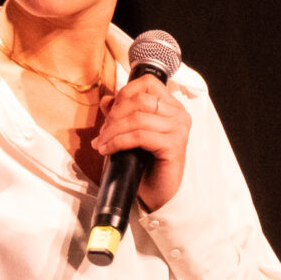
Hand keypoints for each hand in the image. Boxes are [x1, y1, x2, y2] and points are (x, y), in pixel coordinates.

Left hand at [92, 73, 190, 209]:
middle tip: (101, 133)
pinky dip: (118, 142)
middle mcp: (180, 115)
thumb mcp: (129, 134)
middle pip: (139, 100)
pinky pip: (139, 136)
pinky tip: (107, 150)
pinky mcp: (174, 145)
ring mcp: (179, 129)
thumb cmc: (145, 166)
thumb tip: (106, 99)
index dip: (124, 93)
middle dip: (114, 116)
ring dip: (112, 131)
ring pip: (137, 118)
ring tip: (101, 144)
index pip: (147, 83)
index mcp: (172, 107)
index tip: (109, 113)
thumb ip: (120, 114)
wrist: (156, 196)